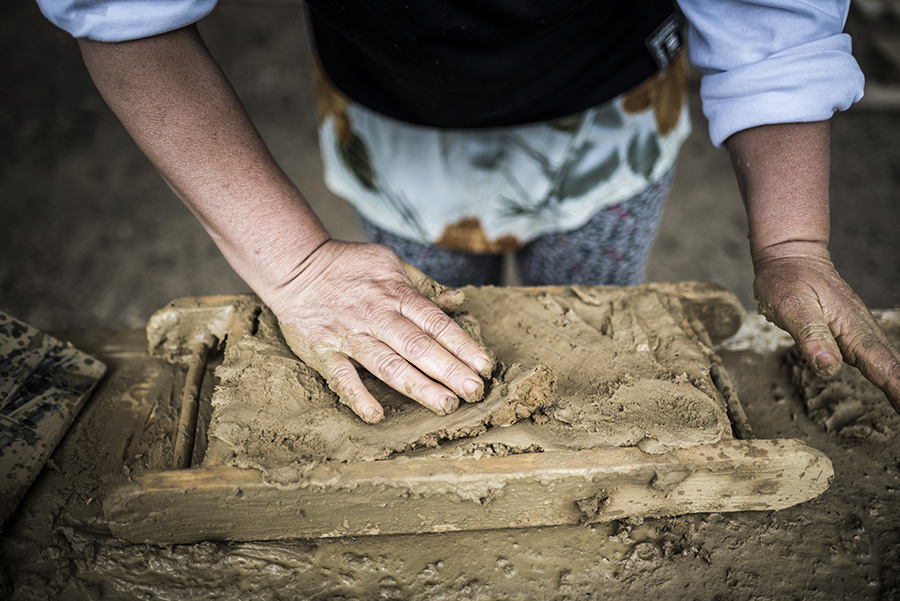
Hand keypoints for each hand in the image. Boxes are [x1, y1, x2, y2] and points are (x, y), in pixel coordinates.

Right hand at [267, 240, 494, 423]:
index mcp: (395, 293)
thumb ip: (424, 286)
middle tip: (474, 391)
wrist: (296, 265)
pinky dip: (357, 396)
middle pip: (417, 346)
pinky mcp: (324, 351)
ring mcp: (350, 335)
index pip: (435, 322)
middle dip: (449, 369)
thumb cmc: (350, 266)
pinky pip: (342, 377)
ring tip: (445, 404)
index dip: (461, 344)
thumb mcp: (390, 263)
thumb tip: (458, 300)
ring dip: (417, 386)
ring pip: (387, 364)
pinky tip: (376, 415)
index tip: (484, 366)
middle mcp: (376, 315)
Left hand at [752, 241, 899, 413]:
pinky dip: (890, 377)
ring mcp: (859, 333)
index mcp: (853, 329)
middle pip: (894, 370)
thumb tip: (828, 368)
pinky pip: (876, 360)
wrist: (791, 257)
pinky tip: (896, 389)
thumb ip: (811, 336)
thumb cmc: (787, 280)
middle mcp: (863, 332)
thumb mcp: (792, 307)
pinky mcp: (851, 335)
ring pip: (888, 366)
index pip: (884, 368)